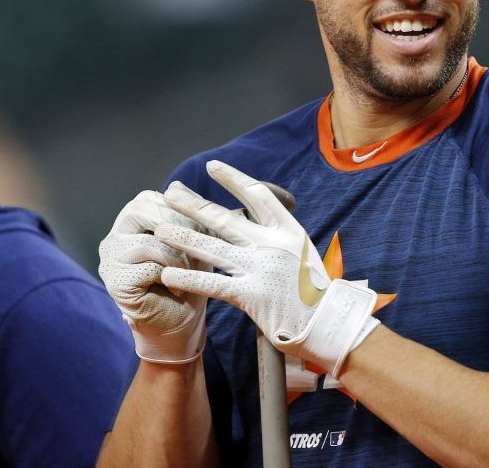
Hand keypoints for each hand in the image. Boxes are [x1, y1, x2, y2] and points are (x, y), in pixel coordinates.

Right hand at [98, 191, 208, 363]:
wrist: (181, 323)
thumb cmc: (190, 278)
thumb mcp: (196, 241)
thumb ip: (188, 214)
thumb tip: (178, 184)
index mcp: (131, 221)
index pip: (150, 198)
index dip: (179, 209)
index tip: (202, 228)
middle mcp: (114, 236)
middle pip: (142, 211)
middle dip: (177, 227)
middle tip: (197, 247)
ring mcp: (110, 259)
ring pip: (148, 241)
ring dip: (178, 257)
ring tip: (191, 273)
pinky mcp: (114, 282)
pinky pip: (147, 268)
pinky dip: (170, 277)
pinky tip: (178, 288)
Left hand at [157, 160, 378, 376]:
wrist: (328, 321)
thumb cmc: (313, 288)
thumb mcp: (301, 251)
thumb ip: (276, 235)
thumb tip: (250, 218)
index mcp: (288, 230)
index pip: (257, 195)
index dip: (233, 179)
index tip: (212, 167)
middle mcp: (273, 244)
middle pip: (225, 218)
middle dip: (194, 204)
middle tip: (171, 193)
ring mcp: (261, 269)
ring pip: (213, 247)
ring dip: (183, 237)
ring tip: (160, 229)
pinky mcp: (251, 296)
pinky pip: (213, 284)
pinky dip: (189, 277)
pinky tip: (169, 273)